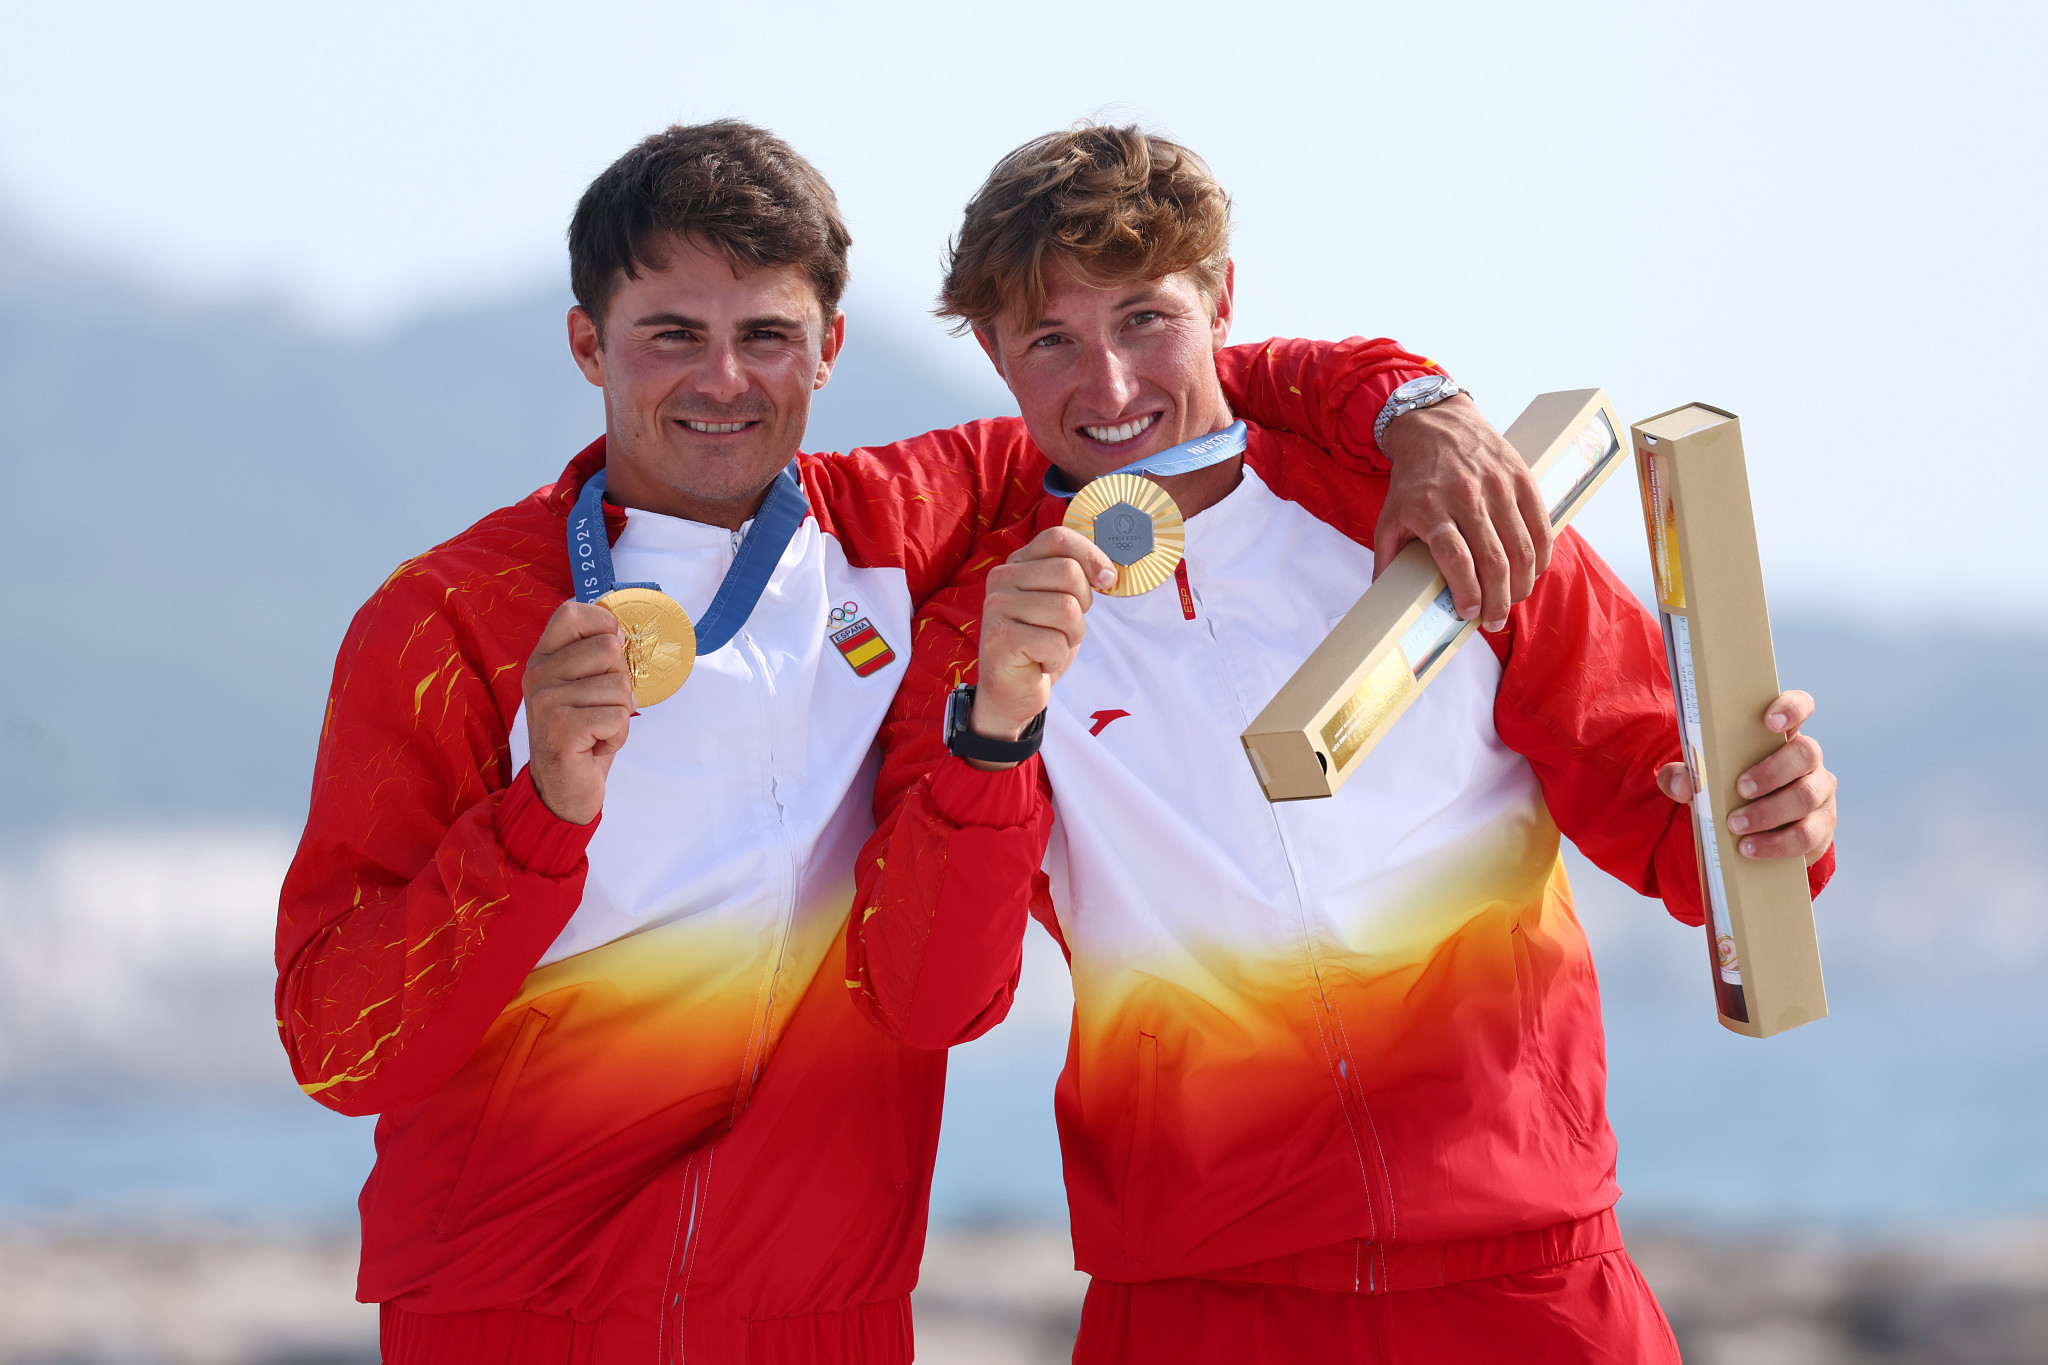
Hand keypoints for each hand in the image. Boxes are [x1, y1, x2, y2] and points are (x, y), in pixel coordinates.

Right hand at [523, 599, 634, 823]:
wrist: (564, 790)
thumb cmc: (583, 735)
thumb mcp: (587, 687)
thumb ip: (598, 658)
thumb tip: (623, 632)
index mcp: (543, 658)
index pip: (572, 612)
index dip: (604, 627)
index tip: (608, 660)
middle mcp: (538, 674)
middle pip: (608, 648)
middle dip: (620, 683)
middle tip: (600, 708)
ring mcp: (545, 701)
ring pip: (619, 686)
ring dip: (620, 714)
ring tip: (597, 730)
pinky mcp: (560, 728)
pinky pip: (617, 716)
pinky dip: (617, 735)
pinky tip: (596, 745)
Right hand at [970, 527, 1117, 766]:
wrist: (1013, 691)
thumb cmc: (1040, 644)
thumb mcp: (1063, 602)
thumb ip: (1077, 577)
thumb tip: (1108, 574)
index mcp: (1017, 564)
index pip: (1058, 538)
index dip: (1091, 556)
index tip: (1106, 581)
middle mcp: (1002, 579)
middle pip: (1068, 572)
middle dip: (1082, 607)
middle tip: (1065, 628)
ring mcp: (997, 607)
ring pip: (1066, 609)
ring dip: (1071, 636)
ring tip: (1051, 646)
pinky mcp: (1000, 638)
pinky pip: (1054, 641)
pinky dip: (1056, 658)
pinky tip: (1039, 663)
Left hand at [1376, 394, 1553, 632]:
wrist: (1436, 424)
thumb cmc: (1413, 479)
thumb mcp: (1389, 514)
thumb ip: (1386, 556)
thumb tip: (1379, 596)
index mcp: (1430, 508)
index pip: (1455, 557)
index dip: (1466, 591)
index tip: (1467, 613)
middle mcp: (1466, 496)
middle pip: (1493, 559)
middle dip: (1498, 600)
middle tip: (1494, 621)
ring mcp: (1498, 486)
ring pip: (1521, 548)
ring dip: (1521, 585)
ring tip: (1512, 602)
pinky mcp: (1522, 478)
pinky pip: (1540, 526)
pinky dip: (1540, 557)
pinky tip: (1531, 573)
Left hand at [1657, 690, 1835, 864]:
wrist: (1748, 835)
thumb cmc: (1728, 793)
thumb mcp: (1703, 781)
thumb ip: (1684, 776)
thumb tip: (1681, 781)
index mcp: (1780, 736)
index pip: (1800, 707)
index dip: (1791, 708)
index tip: (1770, 721)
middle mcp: (1807, 760)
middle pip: (1807, 753)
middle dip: (1772, 771)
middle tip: (1741, 789)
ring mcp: (1820, 792)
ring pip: (1807, 796)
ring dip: (1768, 812)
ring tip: (1735, 825)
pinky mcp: (1821, 827)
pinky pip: (1806, 835)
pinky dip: (1775, 843)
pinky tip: (1749, 848)